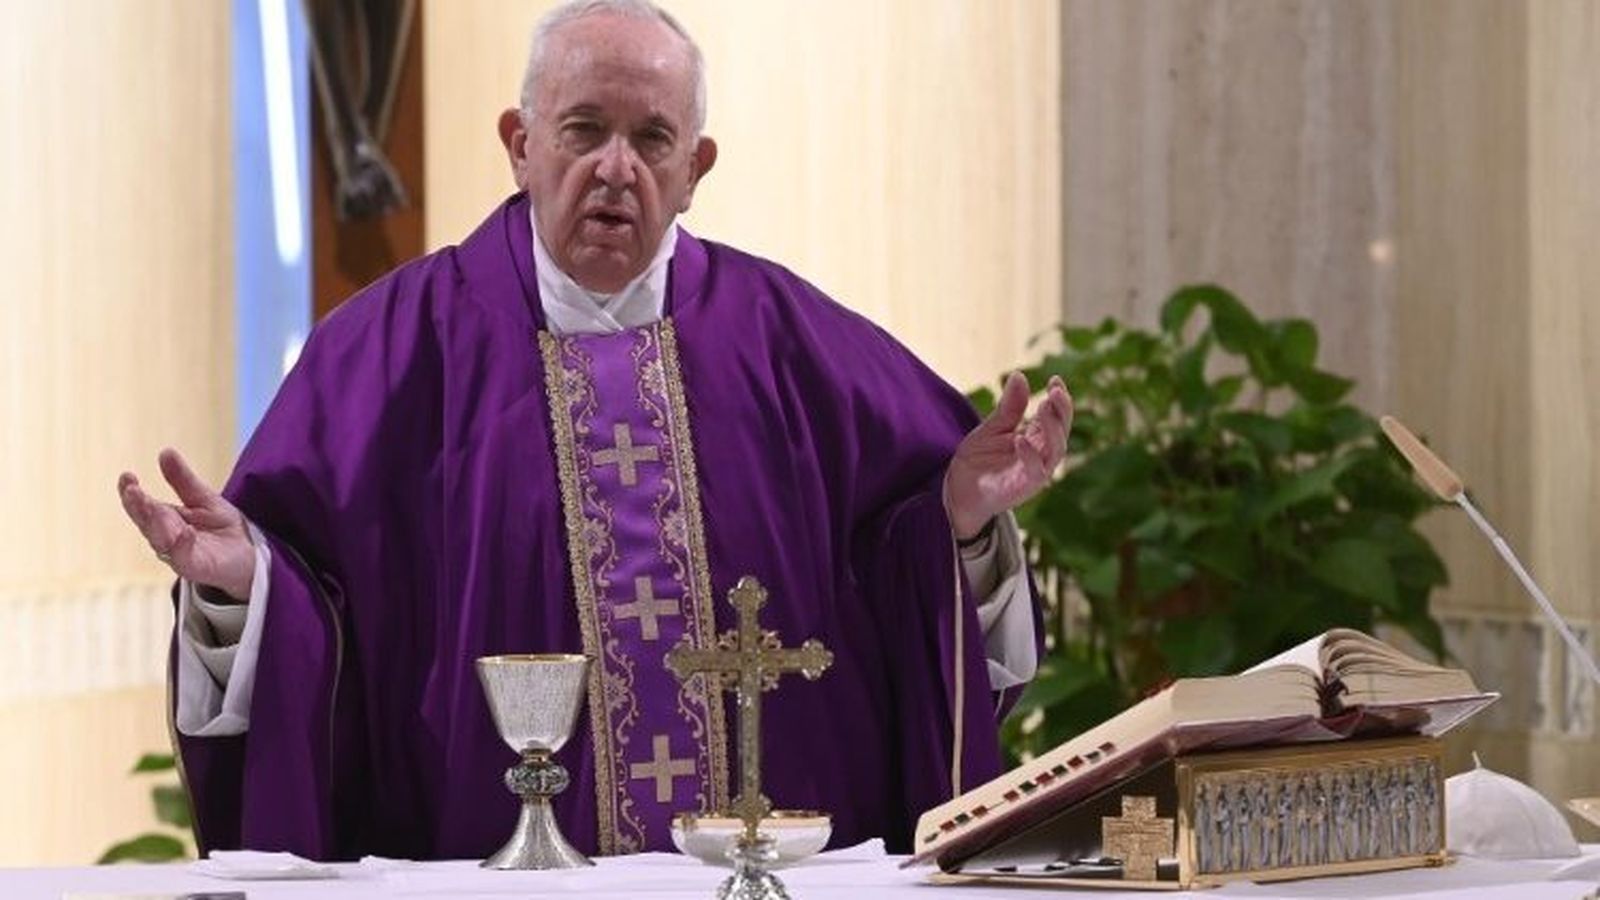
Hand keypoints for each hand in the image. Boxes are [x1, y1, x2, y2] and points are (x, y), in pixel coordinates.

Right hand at [117, 448, 254, 600]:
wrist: (249, 554)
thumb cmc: (222, 527)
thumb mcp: (204, 498)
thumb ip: (183, 480)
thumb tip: (165, 451)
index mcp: (165, 520)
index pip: (142, 505)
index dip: (131, 492)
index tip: (126, 476)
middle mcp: (166, 537)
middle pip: (147, 522)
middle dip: (138, 507)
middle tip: (132, 490)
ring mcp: (179, 554)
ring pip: (160, 541)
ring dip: (155, 525)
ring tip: (153, 507)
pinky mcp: (196, 567)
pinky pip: (184, 558)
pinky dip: (182, 546)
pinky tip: (186, 532)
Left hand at [943, 372, 1072, 539]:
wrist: (958, 491)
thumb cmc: (979, 461)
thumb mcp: (992, 428)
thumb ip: (1009, 407)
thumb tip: (1019, 375)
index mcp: (1036, 438)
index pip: (1056, 416)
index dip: (1060, 398)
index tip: (1056, 379)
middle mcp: (1041, 454)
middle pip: (1062, 431)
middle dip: (1063, 410)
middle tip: (1056, 391)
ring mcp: (1035, 472)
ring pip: (1056, 450)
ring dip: (1053, 428)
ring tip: (1044, 406)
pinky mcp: (1024, 487)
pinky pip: (1035, 472)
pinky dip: (1030, 455)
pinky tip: (1021, 439)